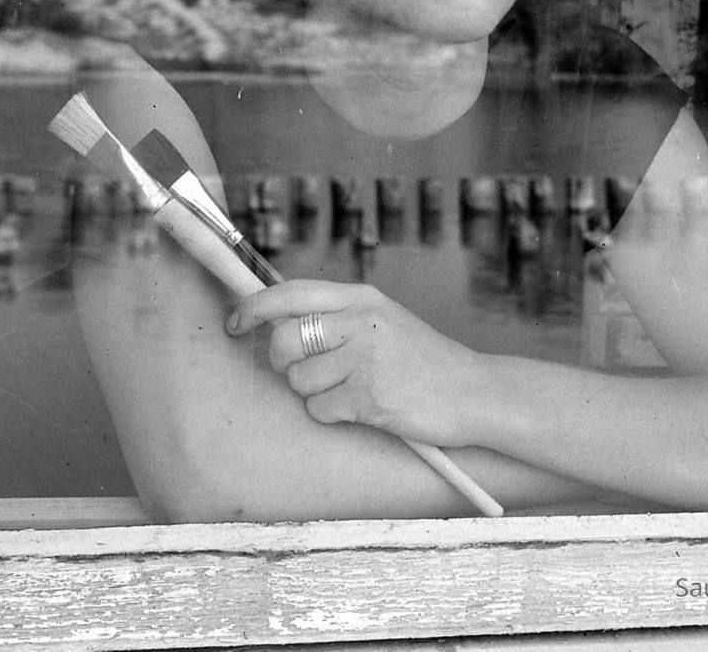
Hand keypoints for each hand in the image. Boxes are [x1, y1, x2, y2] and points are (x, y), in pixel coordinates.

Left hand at [226, 280, 481, 446]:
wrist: (472, 391)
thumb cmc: (422, 361)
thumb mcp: (383, 321)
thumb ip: (337, 316)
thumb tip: (274, 321)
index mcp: (362, 298)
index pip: (291, 292)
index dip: (254, 307)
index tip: (235, 322)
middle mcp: (361, 321)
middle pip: (283, 339)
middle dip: (282, 362)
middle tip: (303, 371)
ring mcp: (366, 359)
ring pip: (298, 379)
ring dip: (314, 392)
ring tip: (351, 389)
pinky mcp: (370, 397)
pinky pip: (320, 410)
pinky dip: (333, 415)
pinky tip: (364, 407)